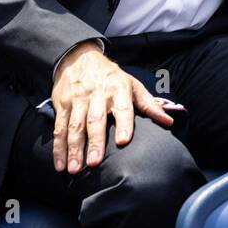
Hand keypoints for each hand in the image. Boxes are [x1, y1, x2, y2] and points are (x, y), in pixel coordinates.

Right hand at [51, 42, 173, 173]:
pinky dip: (58, 147)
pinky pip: (59, 128)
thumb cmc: (111, 77)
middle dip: (95, 142)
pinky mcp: (62, 105)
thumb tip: (169, 122)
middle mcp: (97, 94)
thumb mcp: (133, 85)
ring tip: (75, 169)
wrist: (80, 58)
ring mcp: (78, 100)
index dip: (123, 124)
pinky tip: (59, 164)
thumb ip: (149, 105)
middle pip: (95, 120)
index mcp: (118, 89)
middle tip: (95, 163)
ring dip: (73, 149)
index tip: (123, 141)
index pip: (122, 107)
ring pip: (75, 126)